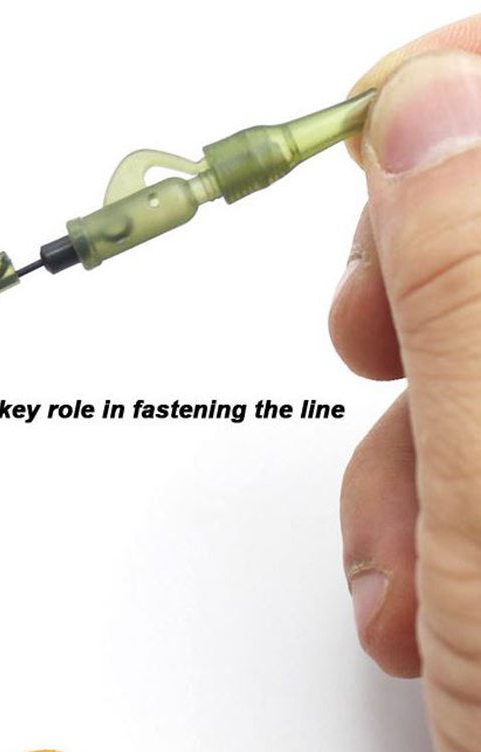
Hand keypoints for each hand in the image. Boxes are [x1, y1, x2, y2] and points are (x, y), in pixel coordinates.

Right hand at [332, 15, 480, 751]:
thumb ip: (477, 285)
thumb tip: (429, 106)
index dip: (477, 85)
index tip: (377, 118)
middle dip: (415, 275)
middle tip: (360, 331)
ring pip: (478, 350)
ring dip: (401, 437)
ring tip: (407, 561)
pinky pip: (468, 433)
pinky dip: (417, 497)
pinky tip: (423, 589)